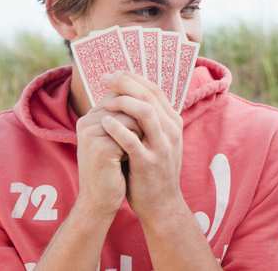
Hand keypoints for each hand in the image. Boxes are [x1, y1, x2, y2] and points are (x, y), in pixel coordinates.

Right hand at [74, 103, 141, 218]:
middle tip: (134, 146)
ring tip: (129, 153)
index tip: (134, 136)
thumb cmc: (114, 169)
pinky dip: (136, 147)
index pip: (123, 97)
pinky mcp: (99, 147)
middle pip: (129, 105)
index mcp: (92, 116)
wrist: (101, 201)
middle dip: (140, 124)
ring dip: (140, 135)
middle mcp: (87, 121)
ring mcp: (91, 133)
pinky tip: (127, 161)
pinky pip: (130, 135)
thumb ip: (125, 116)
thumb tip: (148, 93)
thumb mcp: (118, 138)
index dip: (138, 114)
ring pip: (132, 117)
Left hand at [100, 72, 184, 223]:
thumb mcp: (160, 139)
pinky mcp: (148, 163)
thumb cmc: (154, 169)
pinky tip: (104, 121)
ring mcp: (161, 146)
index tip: (114, 73)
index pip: (154, 89)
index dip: (133, 78)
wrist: (162, 204)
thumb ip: (151, 119)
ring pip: (145, 112)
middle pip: (149, 95)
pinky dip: (117, 128)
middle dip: (126, 83)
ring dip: (123, 102)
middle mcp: (170, 130)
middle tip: (106, 78)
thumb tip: (130, 94)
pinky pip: (132, 140)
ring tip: (105, 99)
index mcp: (173, 121)